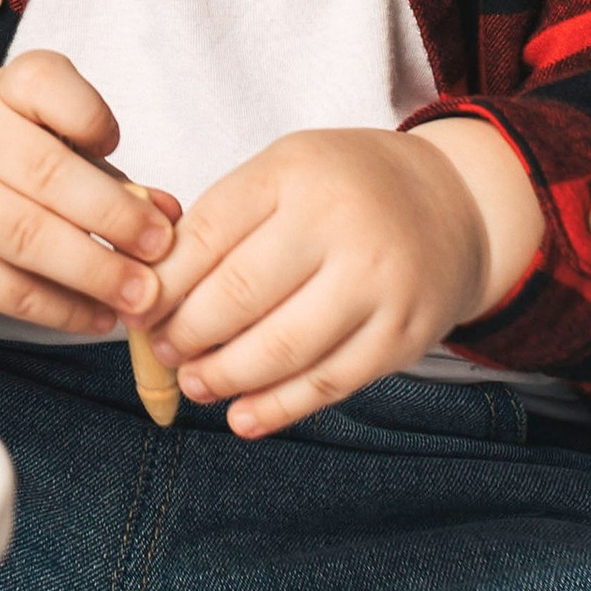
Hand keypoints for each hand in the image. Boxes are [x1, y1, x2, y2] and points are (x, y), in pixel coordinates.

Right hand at [0, 52, 179, 336]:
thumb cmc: (7, 168)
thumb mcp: (53, 148)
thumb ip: (111, 176)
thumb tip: (170, 214)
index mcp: (1, 95)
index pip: (41, 83)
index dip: (88, 114)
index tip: (116, 143)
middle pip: (43, 173)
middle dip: (113, 215)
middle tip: (159, 248)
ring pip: (26, 237)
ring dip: (94, 271)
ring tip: (141, 295)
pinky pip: (10, 290)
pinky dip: (64, 309)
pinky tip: (100, 316)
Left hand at [144, 118, 543, 437]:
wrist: (452, 205)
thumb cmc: (344, 189)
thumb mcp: (282, 173)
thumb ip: (221, 222)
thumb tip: (152, 292)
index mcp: (293, 173)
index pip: (207, 235)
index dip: (163, 284)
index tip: (138, 311)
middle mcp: (340, 223)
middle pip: (239, 294)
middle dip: (187, 334)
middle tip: (163, 351)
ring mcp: (379, 282)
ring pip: (283, 347)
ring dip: (226, 376)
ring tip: (196, 383)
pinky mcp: (405, 334)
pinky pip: (331, 382)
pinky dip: (279, 407)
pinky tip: (243, 417)